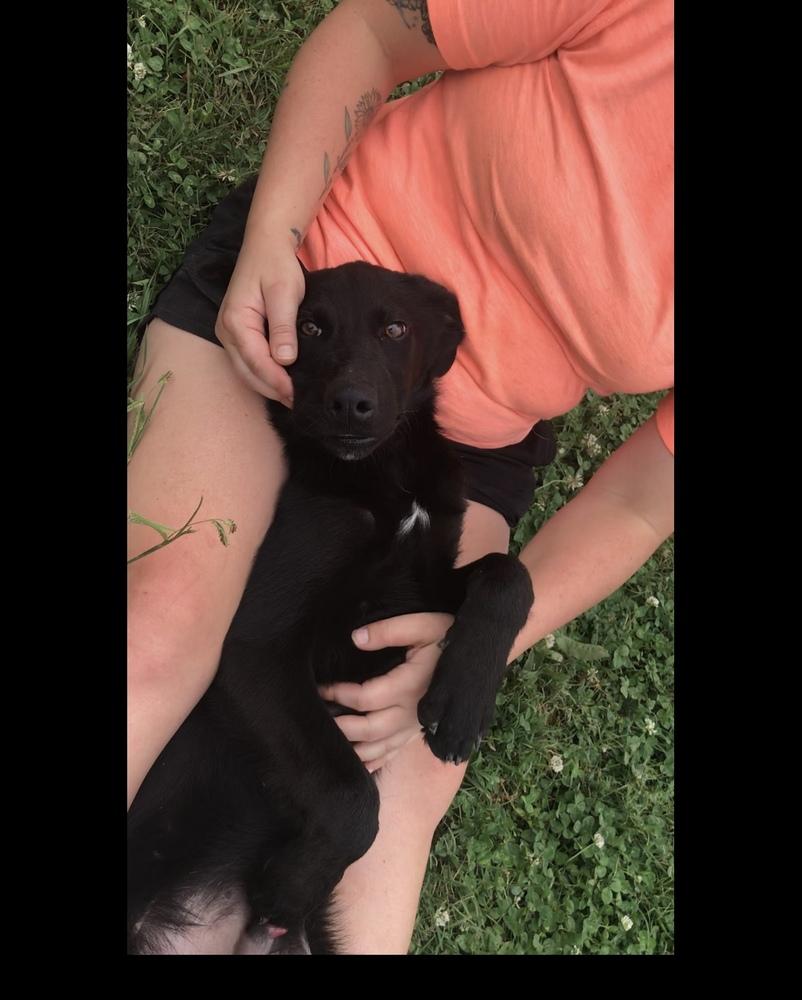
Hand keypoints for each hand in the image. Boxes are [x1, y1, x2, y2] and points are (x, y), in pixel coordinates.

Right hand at [215, 235, 304, 405]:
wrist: (265, 245)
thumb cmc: (276, 265)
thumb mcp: (284, 292)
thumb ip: (283, 327)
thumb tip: (284, 360)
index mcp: (236, 321)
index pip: (257, 361)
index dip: (277, 381)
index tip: (296, 394)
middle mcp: (226, 331)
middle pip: (248, 372)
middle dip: (272, 390)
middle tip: (298, 403)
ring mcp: (229, 334)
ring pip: (247, 371)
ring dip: (268, 386)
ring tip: (293, 397)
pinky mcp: (237, 335)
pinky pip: (249, 362)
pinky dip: (264, 375)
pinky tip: (283, 382)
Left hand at [318, 613, 453, 772]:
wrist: (479, 657)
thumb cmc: (449, 637)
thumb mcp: (422, 625)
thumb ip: (389, 630)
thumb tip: (356, 638)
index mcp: (411, 685)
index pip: (367, 698)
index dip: (340, 694)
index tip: (322, 688)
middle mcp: (413, 712)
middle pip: (370, 729)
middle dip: (341, 726)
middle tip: (318, 718)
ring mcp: (415, 726)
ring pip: (379, 748)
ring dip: (353, 749)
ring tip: (330, 742)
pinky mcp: (417, 731)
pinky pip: (392, 753)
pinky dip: (371, 761)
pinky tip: (355, 764)